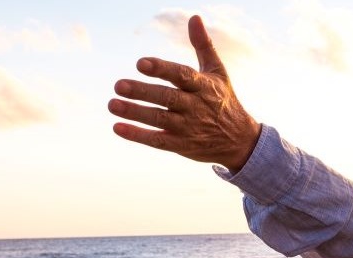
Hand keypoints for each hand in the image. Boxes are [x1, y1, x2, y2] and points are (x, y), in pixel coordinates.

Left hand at [108, 15, 260, 170]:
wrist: (240, 140)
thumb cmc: (224, 100)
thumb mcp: (218, 72)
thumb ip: (203, 45)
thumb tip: (195, 17)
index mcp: (203, 86)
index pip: (181, 76)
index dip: (162, 69)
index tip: (141, 63)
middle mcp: (196, 106)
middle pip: (167, 98)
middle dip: (142, 92)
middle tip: (118, 85)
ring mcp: (188, 128)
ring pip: (159, 119)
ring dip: (135, 113)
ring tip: (112, 104)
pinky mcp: (182, 145)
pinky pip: (158, 141)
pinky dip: (138, 135)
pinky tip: (118, 128)